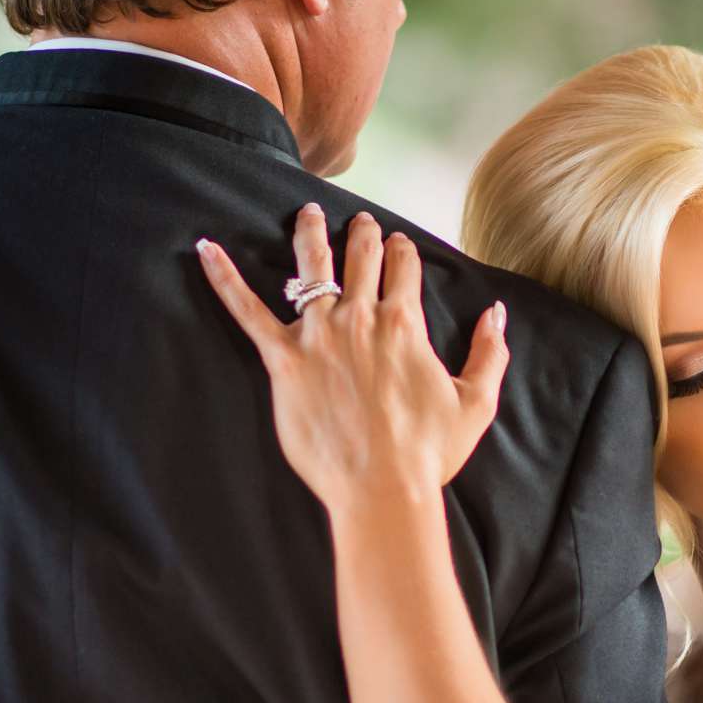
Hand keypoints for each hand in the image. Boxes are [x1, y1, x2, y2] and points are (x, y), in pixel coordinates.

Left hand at [197, 204, 509, 513]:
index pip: (403, 268)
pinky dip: (224, 278)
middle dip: (363, 233)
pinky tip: (206, 249)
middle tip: (360, 221)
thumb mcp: (475, 402)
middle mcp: (360, 318)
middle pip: (361, 257)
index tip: (400, 244)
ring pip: (311, 266)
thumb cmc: (428, 453)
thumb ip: (490, 352)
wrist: (382, 489)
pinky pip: (247, 310)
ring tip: (308, 213)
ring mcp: (318, 335)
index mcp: (405, 324)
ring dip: (310, 233)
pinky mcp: (282, 360)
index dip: (403, 251)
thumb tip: (496, 312)